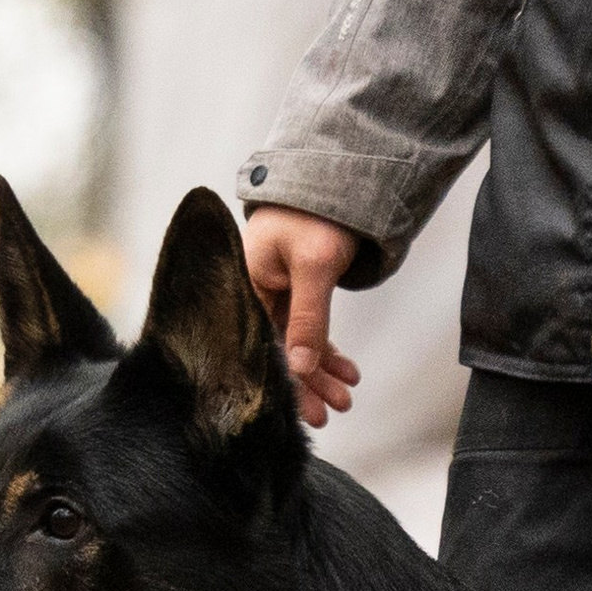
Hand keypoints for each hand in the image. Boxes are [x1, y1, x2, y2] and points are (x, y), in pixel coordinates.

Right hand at [240, 205, 363, 426]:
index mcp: (245, 286)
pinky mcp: (292, 290)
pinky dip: (325, 350)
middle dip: (307, 385)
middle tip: (333, 414)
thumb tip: (301, 368)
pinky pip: (306, 328)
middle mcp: (253, 293)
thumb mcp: (314, 266)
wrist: (331, 176)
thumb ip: (308, 317)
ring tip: (346, 397)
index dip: (286, 382)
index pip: (263, 346)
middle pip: (278, 350)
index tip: (308, 413)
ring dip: (320, 372)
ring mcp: (272, 292)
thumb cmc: (315, 215)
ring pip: (295, 343)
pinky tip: (346, 371)